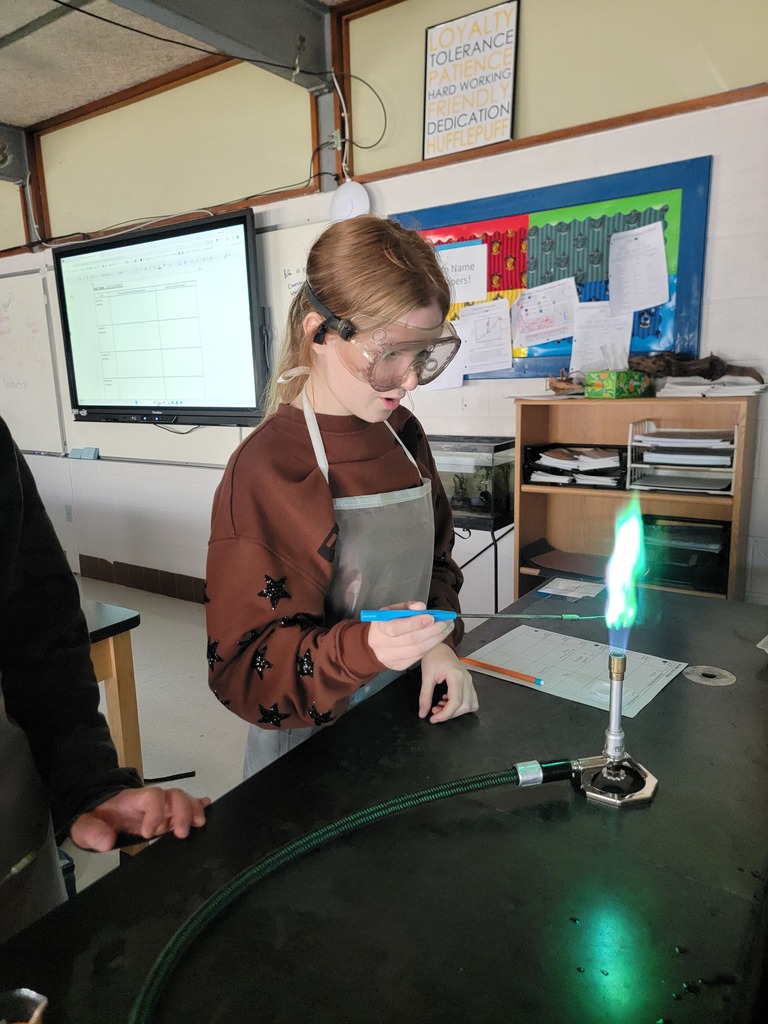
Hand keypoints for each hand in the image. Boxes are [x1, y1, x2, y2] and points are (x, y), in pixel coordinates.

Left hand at [69, 787, 210, 850]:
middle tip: (182, 833)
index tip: (148, 833)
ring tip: (200, 824)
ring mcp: (160, 807)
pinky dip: (198, 806)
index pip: (151, 796)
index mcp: (133, 800)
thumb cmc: (93, 818)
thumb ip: (92, 832)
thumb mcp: (83, 826)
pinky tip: (208, 808)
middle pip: (173, 795)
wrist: (97, 814)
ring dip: (193, 809)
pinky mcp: (165, 816)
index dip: (154, 812)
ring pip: (182, 800)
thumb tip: (107, 841)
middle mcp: (151, 801)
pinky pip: (185, 806)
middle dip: (182, 811)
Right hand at [366, 602, 453, 672]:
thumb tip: (421, 607)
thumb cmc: (387, 623)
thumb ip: (407, 607)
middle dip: (433, 631)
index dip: (415, 623)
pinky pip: (419, 657)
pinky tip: (438, 638)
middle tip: (447, 622)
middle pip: (411, 640)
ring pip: (418, 651)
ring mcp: (391, 658)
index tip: (432, 617)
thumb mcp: (392, 610)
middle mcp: (383, 645)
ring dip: (436, 639)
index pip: (396, 628)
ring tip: (447, 628)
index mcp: (379, 628)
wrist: (374, 644)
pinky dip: (431, 646)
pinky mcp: (399, 666)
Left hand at [418, 643, 478, 722]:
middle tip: (434, 712)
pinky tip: (447, 701)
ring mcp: (470, 681)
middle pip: (465, 706)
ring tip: (441, 706)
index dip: (445, 714)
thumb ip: (425, 696)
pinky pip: (471, 699)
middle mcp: (467, 679)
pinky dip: (461, 705)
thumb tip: (423, 713)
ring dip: (456, 710)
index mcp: (456, 676)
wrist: (439, 645)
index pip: (456, 702)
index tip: (433, 718)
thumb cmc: (433, 656)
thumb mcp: (426, 675)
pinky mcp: (469, 682)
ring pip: (471, 704)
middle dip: (450, 714)